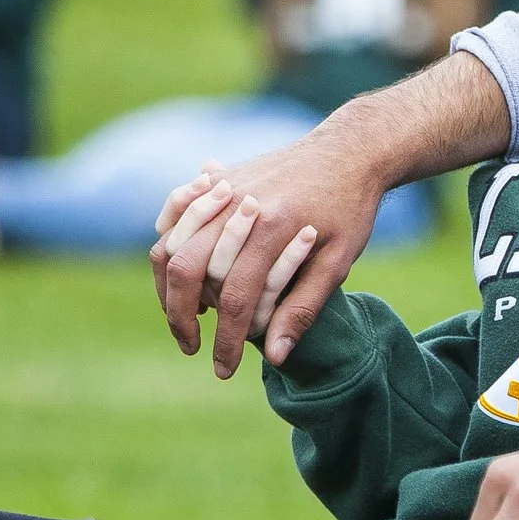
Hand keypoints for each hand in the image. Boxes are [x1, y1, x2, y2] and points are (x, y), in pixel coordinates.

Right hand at [152, 136, 380, 375]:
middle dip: (180, 316)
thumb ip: (303, 307)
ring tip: (181, 316)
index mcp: (273, 230)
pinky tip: (173, 270)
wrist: (351, 150)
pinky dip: (167, 242)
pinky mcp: (220, 177)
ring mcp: (225, 187)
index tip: (223, 369)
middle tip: (190, 346)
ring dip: (167, 284)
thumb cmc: (352, 209)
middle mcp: (240, 205)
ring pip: (172, 241)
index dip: (226, 340)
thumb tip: (276, 355)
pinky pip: (175, 212)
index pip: (235, 300)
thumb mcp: (338, 262)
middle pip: (188, 269)